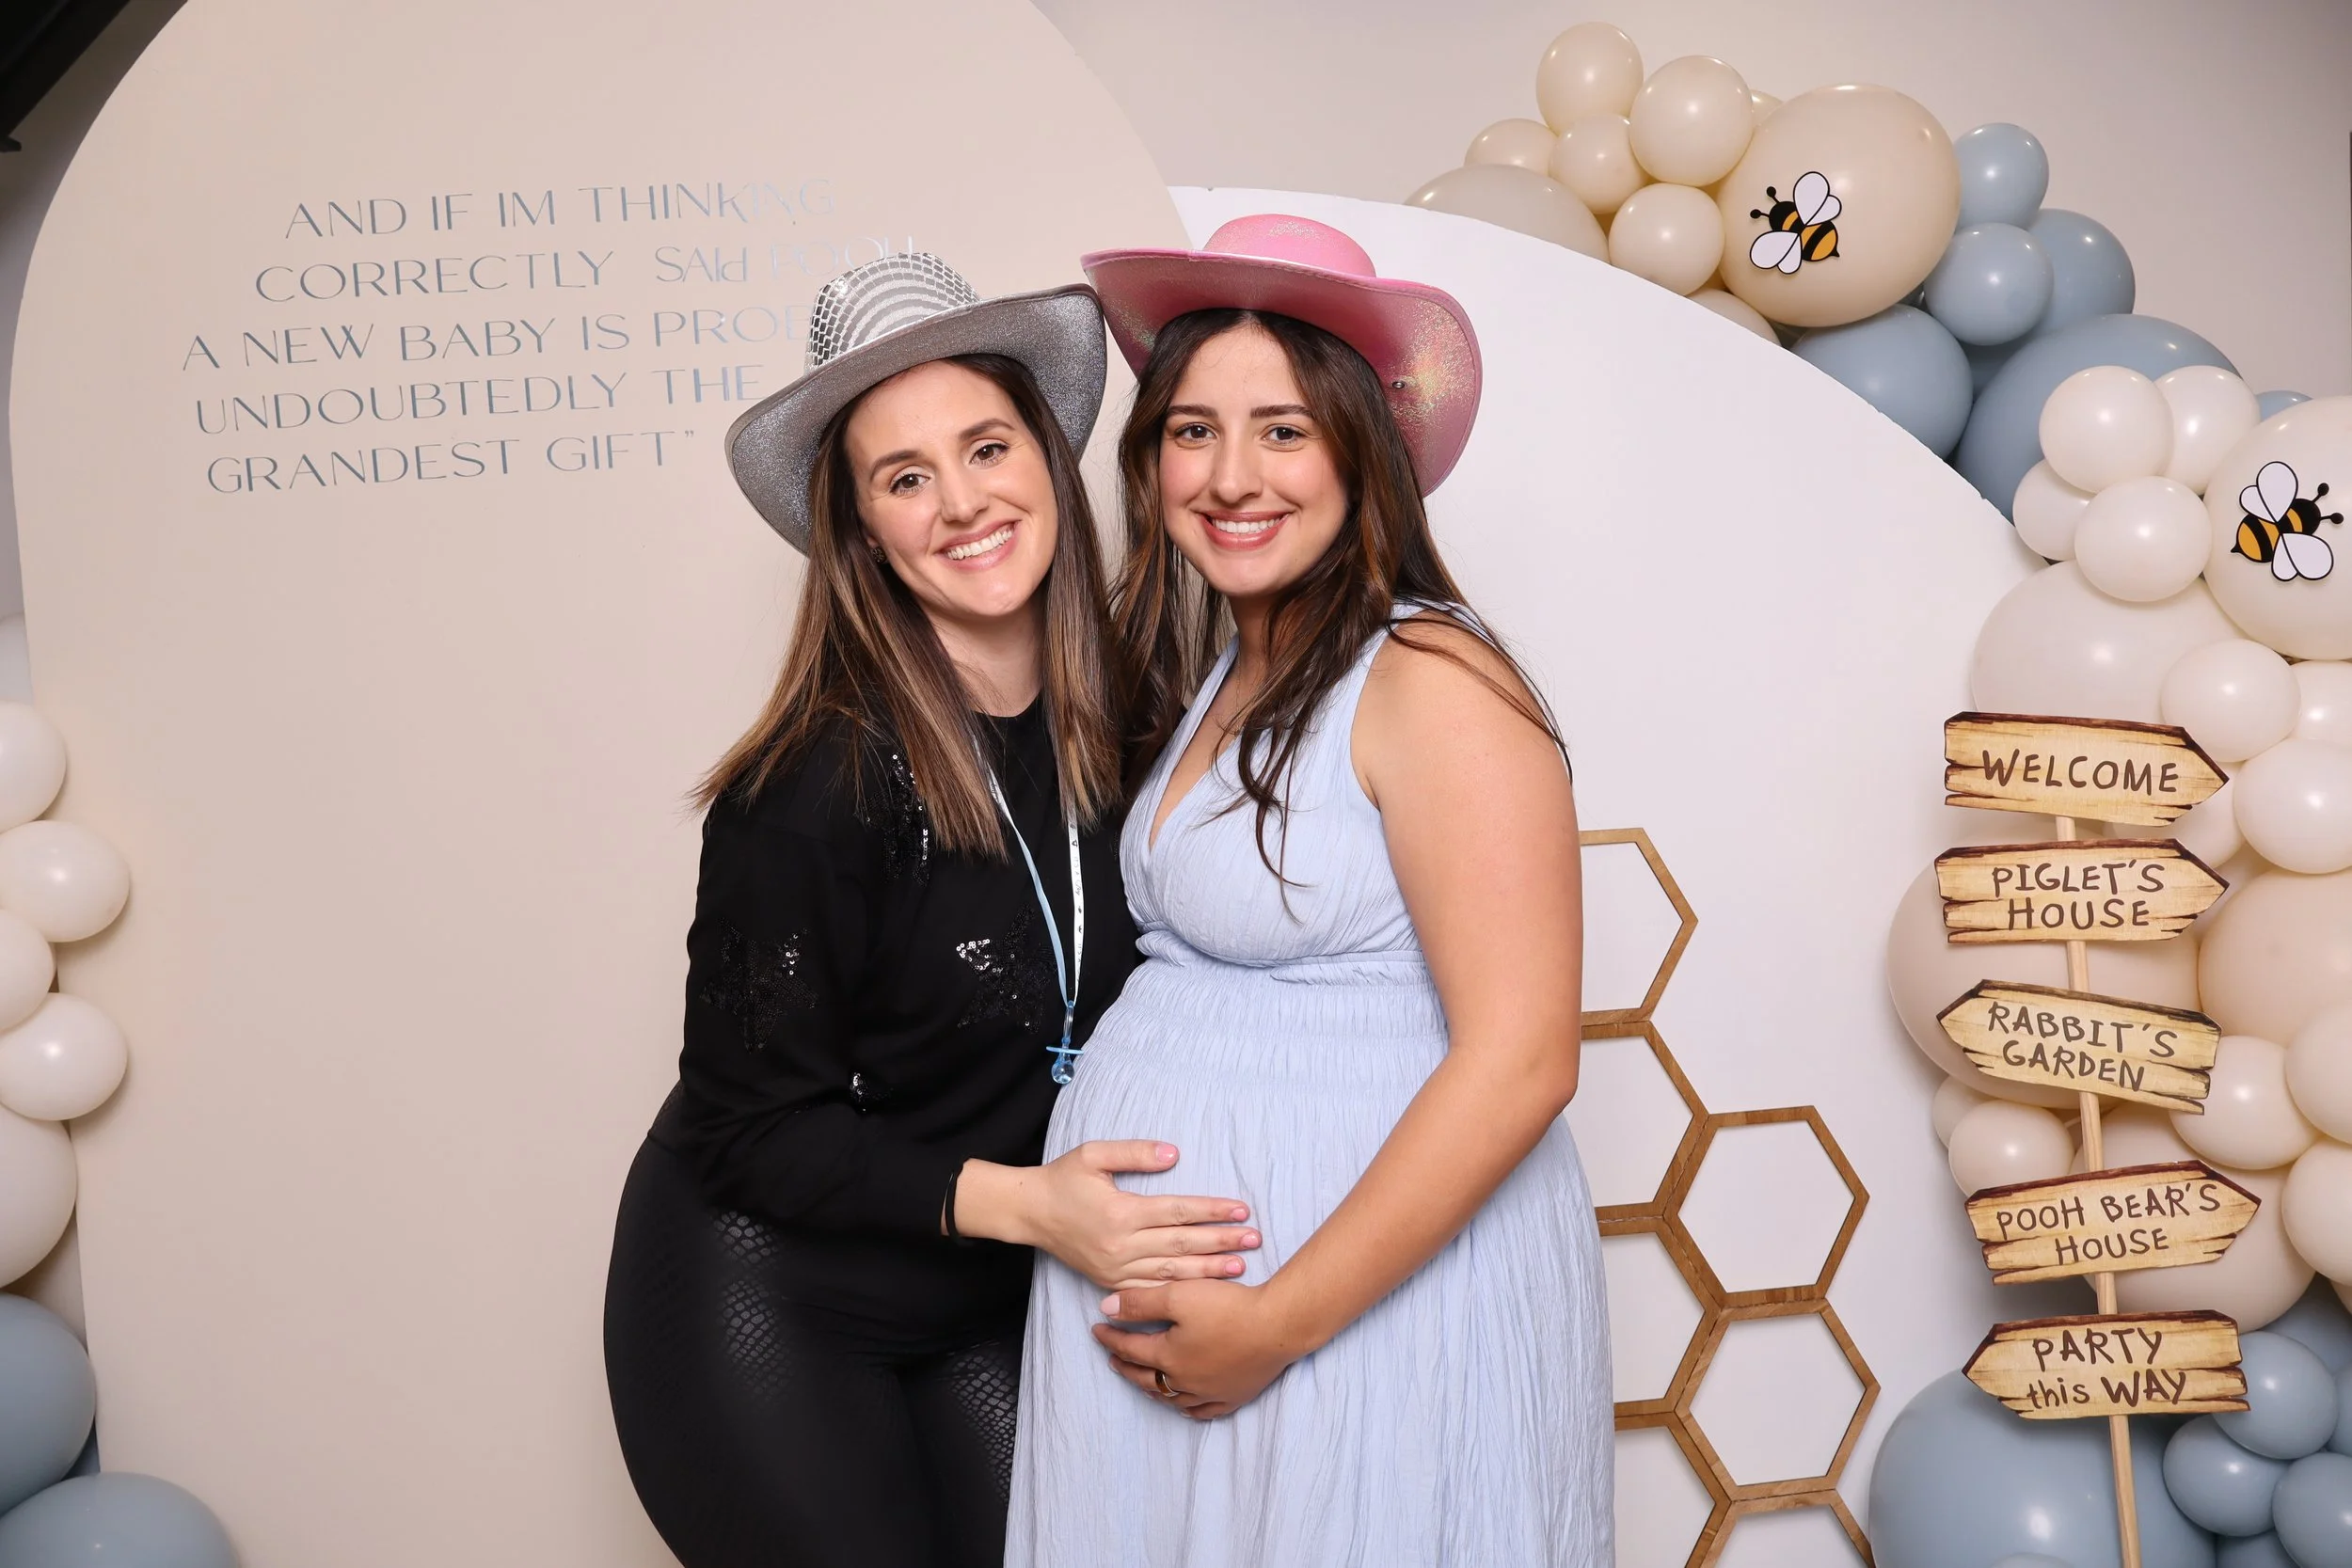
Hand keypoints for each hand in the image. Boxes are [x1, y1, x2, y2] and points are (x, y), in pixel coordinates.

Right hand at [957, 1142, 1260, 1290]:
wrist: (1030, 1213)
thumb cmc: (1063, 1179)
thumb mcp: (1093, 1154)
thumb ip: (1134, 1153)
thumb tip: (1174, 1154)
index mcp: (1121, 1212)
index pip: (1177, 1212)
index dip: (1211, 1211)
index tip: (1241, 1210)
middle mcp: (1122, 1244)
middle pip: (1182, 1244)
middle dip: (1220, 1242)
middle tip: (1254, 1239)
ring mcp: (1117, 1268)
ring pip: (1171, 1271)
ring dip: (1208, 1270)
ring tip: (1240, 1267)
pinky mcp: (1111, 1281)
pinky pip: (1152, 1289)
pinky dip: (1180, 1289)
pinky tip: (1203, 1289)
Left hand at [1092, 1279, 1306, 1419]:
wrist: (1277, 1325)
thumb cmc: (1228, 1307)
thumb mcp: (1179, 1295)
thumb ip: (1141, 1303)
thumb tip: (1105, 1310)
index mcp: (1168, 1357)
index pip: (1130, 1348)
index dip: (1111, 1338)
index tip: (1097, 1329)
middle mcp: (1185, 1381)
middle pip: (1146, 1377)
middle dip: (1126, 1365)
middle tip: (1113, 1357)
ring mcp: (1210, 1392)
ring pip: (1171, 1398)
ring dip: (1151, 1388)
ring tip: (1142, 1380)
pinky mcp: (1234, 1396)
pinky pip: (1203, 1411)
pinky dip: (1187, 1408)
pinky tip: (1184, 1406)